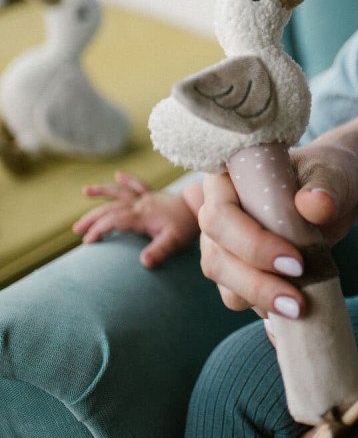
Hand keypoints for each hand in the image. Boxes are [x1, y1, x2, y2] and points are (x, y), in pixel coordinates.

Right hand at [72, 171, 199, 267]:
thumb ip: (159, 252)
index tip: (88, 240)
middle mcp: (141, 204)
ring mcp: (147, 198)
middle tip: (77, 229)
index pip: (114, 220)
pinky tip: (118, 175)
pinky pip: (138, 184)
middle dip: (93, 217)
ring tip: (85, 191)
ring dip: (103, 191)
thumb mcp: (174, 242)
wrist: (200, 208)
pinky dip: (128, 180)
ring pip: (121, 192)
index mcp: (142, 215)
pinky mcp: (153, 195)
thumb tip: (143, 262)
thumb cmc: (186, 227)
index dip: (99, 229)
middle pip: (111, 207)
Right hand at [197, 110, 357, 318]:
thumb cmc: (329, 174)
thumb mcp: (333, 173)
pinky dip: (266, 311)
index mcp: (229, 180)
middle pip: (217, 258)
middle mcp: (219, 214)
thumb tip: (315, 205)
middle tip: (297, 302)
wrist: (338, 193)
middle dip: (255, 283)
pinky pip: (243, 298)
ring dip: (258, 301)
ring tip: (300, 310)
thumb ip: (326, 186)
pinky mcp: (243, 271)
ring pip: (226, 284)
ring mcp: (227, 245)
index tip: (294, 262)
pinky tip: (294, 325)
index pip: (220, 214)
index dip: (251, 243)